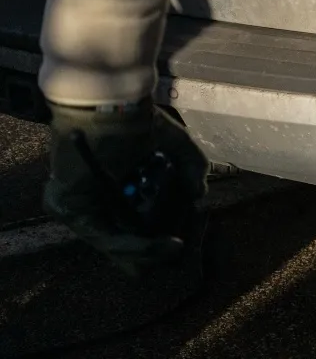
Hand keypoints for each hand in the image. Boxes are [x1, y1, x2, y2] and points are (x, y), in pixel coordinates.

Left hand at [44, 100, 206, 276]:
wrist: (105, 105)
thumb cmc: (134, 120)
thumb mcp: (175, 146)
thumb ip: (192, 168)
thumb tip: (199, 197)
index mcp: (115, 191)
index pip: (134, 229)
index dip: (160, 241)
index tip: (183, 242)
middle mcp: (96, 204)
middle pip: (127, 246)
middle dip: (157, 253)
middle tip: (182, 249)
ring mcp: (81, 210)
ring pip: (119, 248)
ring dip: (152, 253)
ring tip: (178, 247)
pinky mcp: (73, 213)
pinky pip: (108, 240)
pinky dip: (139, 247)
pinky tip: (169, 244)